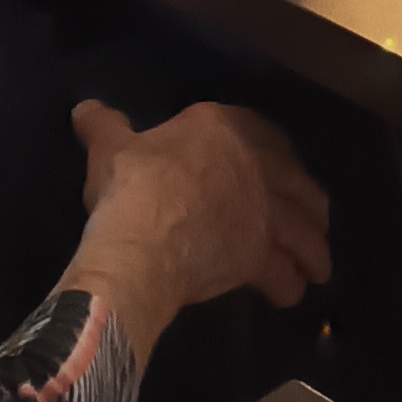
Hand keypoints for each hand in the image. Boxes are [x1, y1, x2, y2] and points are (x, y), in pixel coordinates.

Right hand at [73, 98, 332, 317]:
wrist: (140, 240)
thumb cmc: (129, 185)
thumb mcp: (111, 147)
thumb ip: (106, 126)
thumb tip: (84, 109)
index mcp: (221, 128)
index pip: (262, 131)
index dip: (276, 149)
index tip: (281, 161)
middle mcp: (255, 166)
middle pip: (297, 182)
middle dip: (309, 202)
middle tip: (314, 218)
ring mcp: (263, 212)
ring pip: (304, 230)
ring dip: (314, 248)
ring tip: (316, 263)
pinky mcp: (259, 255)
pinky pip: (283, 272)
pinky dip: (290, 284)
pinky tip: (290, 292)